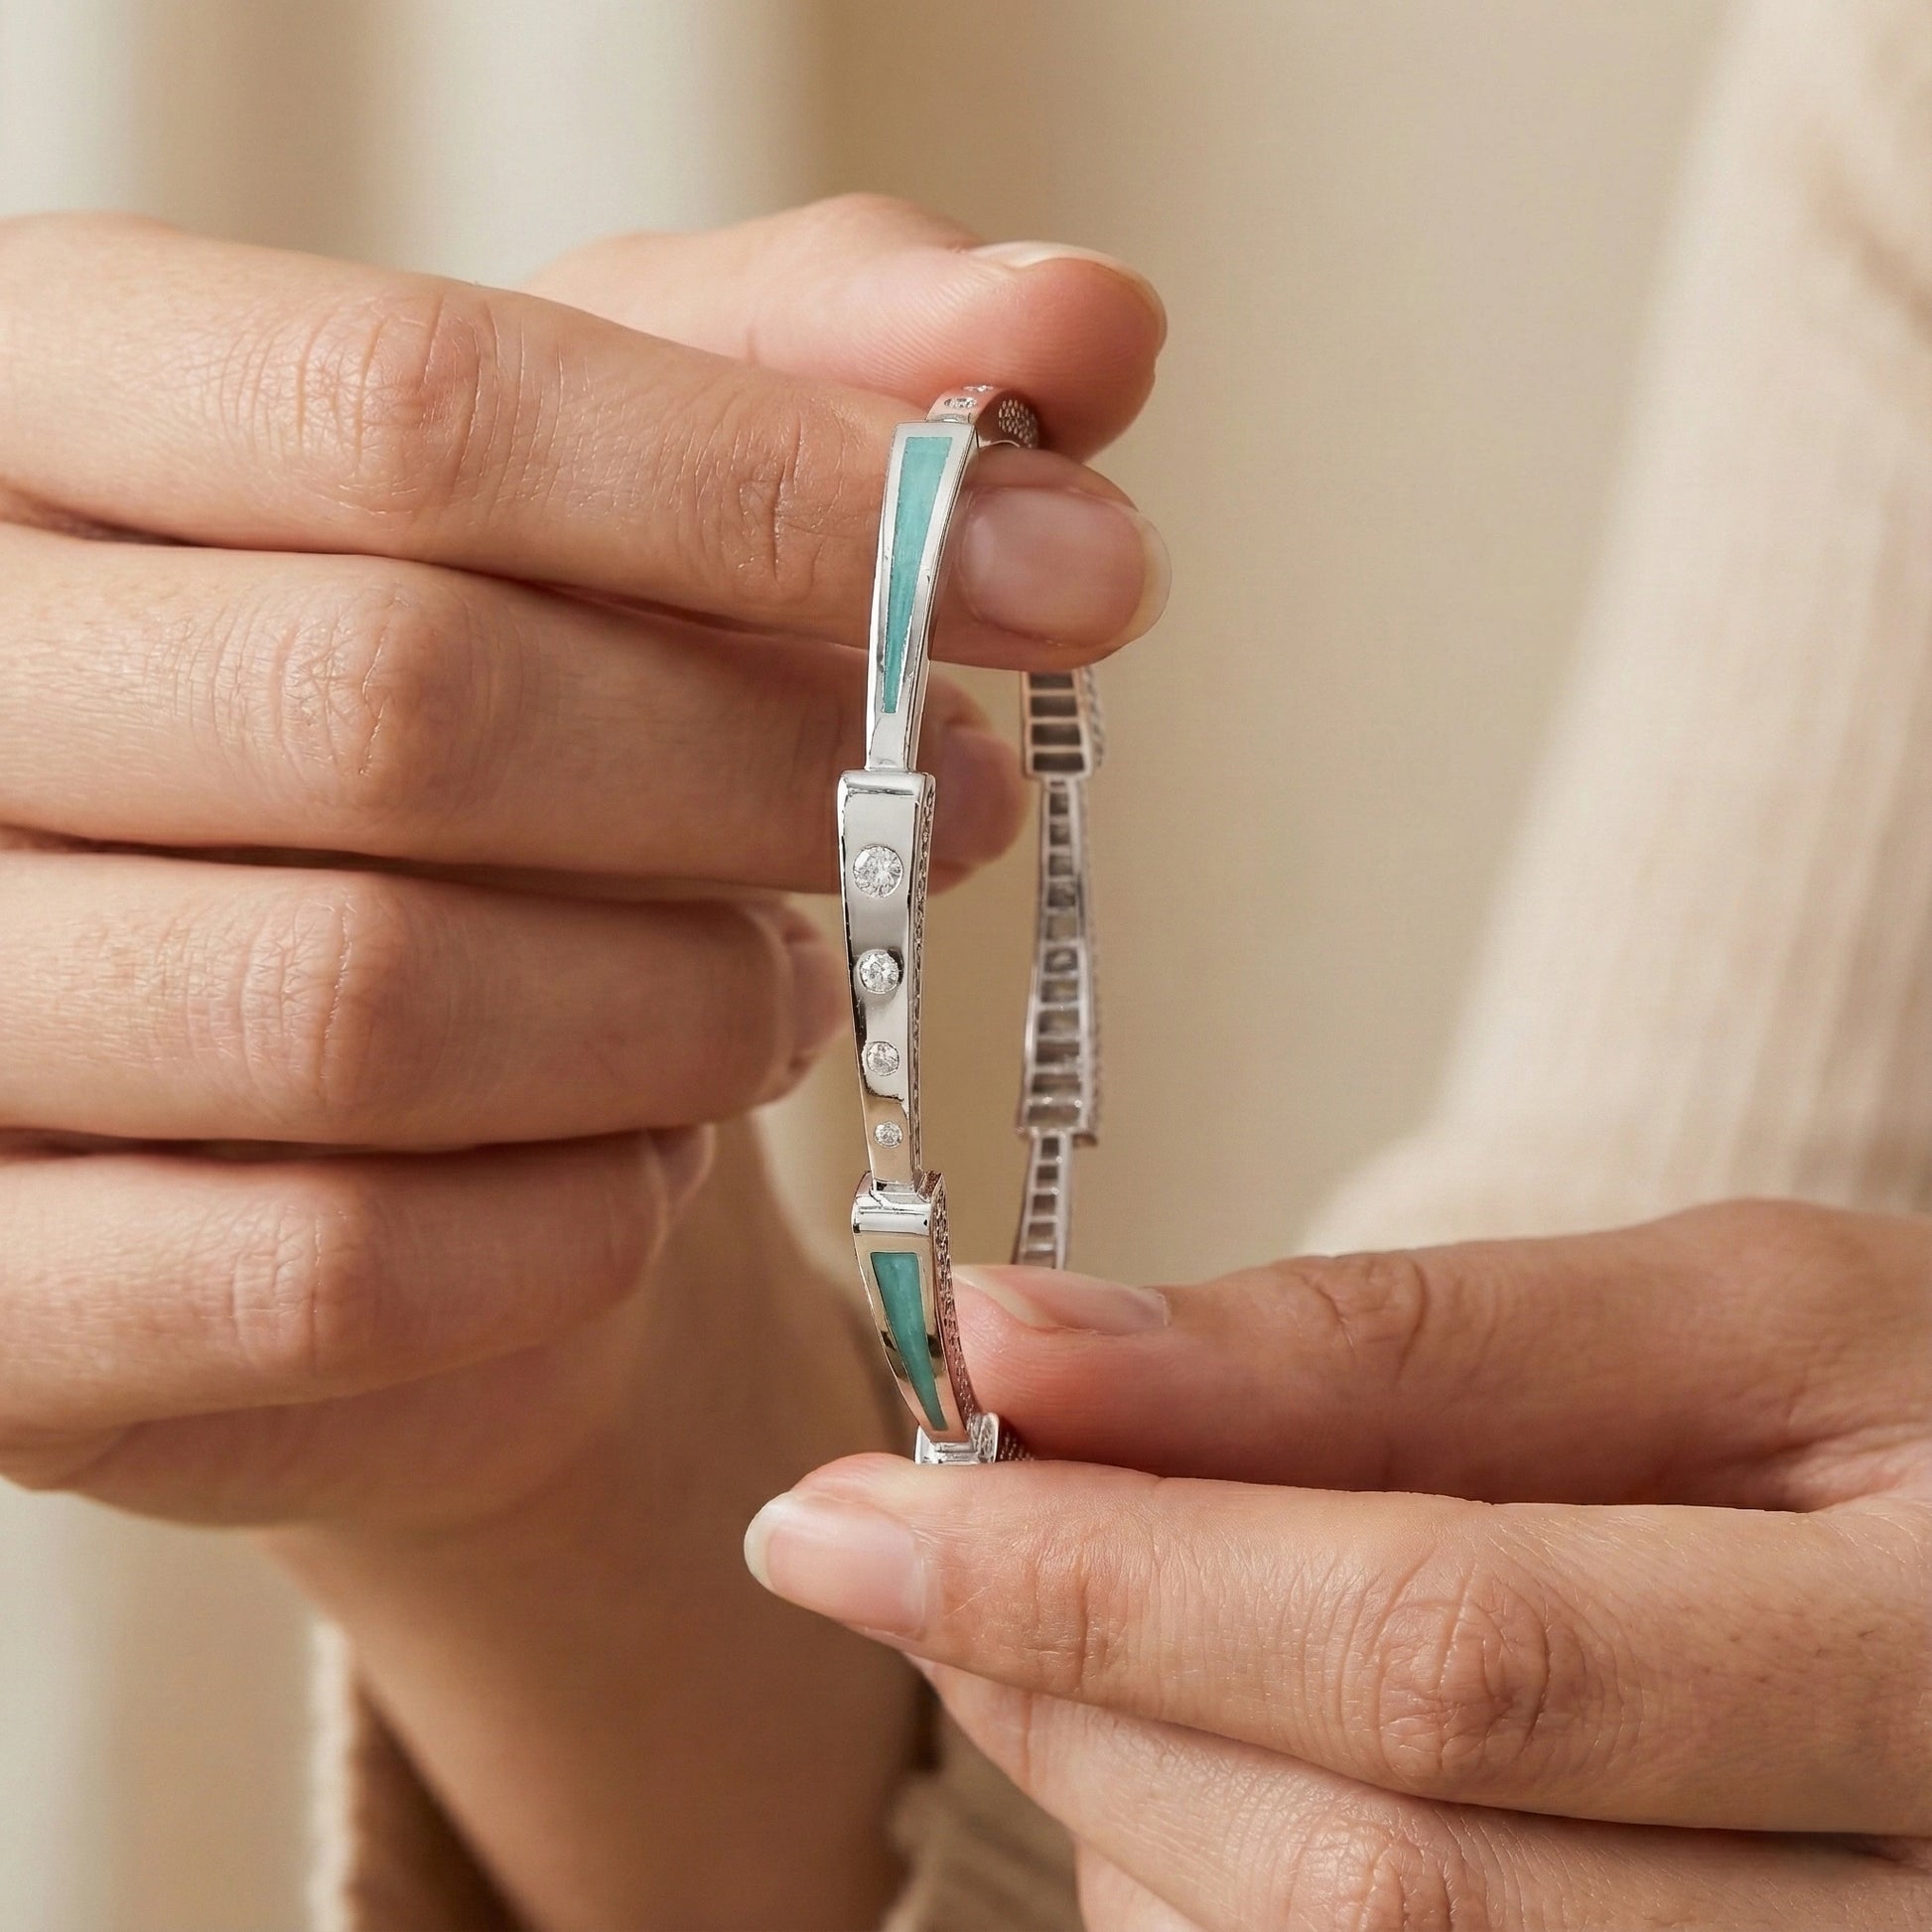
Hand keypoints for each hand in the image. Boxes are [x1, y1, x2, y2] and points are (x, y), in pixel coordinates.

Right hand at [0, 197, 1166, 1533]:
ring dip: (677, 1013)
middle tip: (956, 812)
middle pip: (398, 705)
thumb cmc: (494, 741)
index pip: (407, 408)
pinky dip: (573, 1227)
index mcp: (40, 411)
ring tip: (778, 992)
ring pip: (368, 1006)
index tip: (1072, 569)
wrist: (361, 1076)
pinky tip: (642, 1167)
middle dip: (759, 777)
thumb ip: (814, 373)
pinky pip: (334, 1271)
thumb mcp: (618, 495)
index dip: (778, 493)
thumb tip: (1083, 323)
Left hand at [749, 1201, 1931, 1927]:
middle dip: (1067, 1687)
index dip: (1102, 1581)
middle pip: (1371, 1880)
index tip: (844, 1505)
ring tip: (1114, 1623)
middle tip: (900, 1542)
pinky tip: (1220, 1765)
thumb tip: (1035, 1341)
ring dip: (1126, 1802)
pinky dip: (1209, 1894)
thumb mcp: (1735, 1319)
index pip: (1442, 1660)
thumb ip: (1391, 1341)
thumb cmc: (1921, 1424)